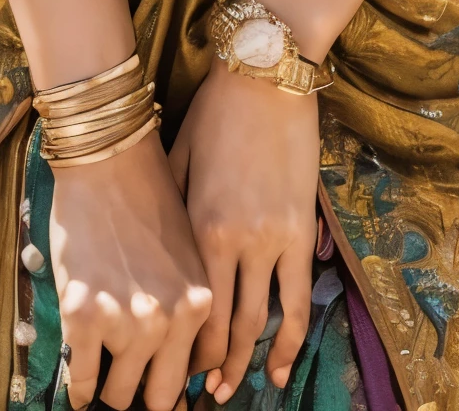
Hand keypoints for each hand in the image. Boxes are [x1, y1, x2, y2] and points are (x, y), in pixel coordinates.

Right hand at [49, 127, 212, 410]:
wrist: (105, 156)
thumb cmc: (146, 195)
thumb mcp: (187, 254)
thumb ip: (188, 305)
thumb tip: (183, 360)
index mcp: (200, 303)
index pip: (199, 373)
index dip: (180, 385)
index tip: (162, 386)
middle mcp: (168, 320)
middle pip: (161, 397)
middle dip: (145, 394)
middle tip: (131, 383)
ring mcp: (125, 321)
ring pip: (120, 393)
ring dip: (110, 388)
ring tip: (102, 376)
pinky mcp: (82, 313)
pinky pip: (81, 378)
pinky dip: (79, 388)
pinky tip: (79, 385)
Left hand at [168, 61, 318, 400]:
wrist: (265, 78)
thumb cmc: (215, 112)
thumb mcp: (177, 159)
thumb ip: (172, 206)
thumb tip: (156, 248)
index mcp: (196, 225)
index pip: (185, 304)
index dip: (176, 342)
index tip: (167, 363)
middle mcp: (232, 242)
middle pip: (217, 323)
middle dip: (206, 363)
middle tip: (196, 392)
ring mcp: (270, 241)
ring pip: (256, 321)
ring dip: (243, 362)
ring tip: (231, 389)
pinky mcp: (301, 233)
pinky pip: (295, 299)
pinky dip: (288, 339)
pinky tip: (279, 366)